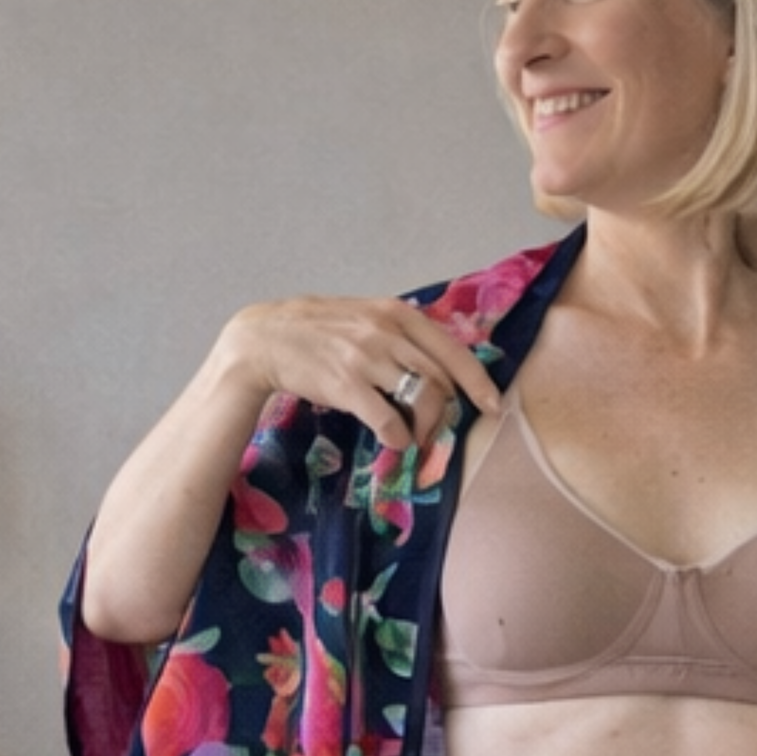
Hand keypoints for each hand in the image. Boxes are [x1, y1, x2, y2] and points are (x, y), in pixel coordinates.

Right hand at [216, 294, 501, 449]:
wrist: (263, 338)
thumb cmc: (316, 330)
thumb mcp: (363, 316)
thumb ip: (398, 333)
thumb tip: (435, 362)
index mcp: (395, 312)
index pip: (452, 349)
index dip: (477, 381)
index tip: (493, 404)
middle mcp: (386, 330)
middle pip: (440, 379)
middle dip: (446, 413)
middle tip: (437, 432)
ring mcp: (366, 356)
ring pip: (421, 399)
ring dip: (426, 428)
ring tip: (416, 440)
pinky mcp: (346, 384)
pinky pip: (389, 420)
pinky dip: (399, 438)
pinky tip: (394, 442)